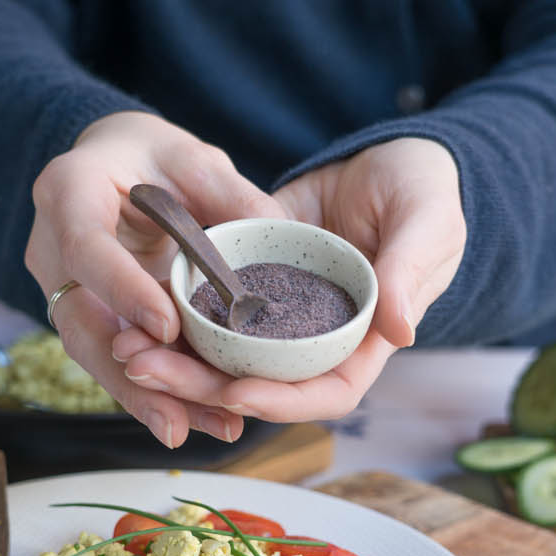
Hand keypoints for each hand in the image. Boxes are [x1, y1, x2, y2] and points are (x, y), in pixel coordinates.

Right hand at [25, 110, 284, 446]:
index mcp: (67, 192)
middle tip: (176, 421)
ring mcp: (63, 290)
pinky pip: (114, 360)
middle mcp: (50, 249)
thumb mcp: (193, 158)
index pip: (87, 249)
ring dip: (145, 398)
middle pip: (81, 325)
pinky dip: (153, 391)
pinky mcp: (88, 319)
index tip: (166, 327)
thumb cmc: (151, 156)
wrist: (113, 166)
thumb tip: (282, 243)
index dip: (124, 290)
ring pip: (95, 356)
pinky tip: (193, 421)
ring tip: (197, 430)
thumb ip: (232, 197)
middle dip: (129, 377)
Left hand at [110, 137, 465, 423]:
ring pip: (227, 353)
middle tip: (148, 369)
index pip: (325, 391)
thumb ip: (412, 270)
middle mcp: (317, 340)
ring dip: (179, 359)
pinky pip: (212, 308)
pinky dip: (178, 316)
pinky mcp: (252, 281)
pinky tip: (135, 312)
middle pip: (261, 382)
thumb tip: (399, 330)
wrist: (393, 155)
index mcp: (364, 341)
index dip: (283, 400)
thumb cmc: (427, 193)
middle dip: (205, 385)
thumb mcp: (428, 222)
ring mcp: (281, 314)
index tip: (238, 391)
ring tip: (126, 349)